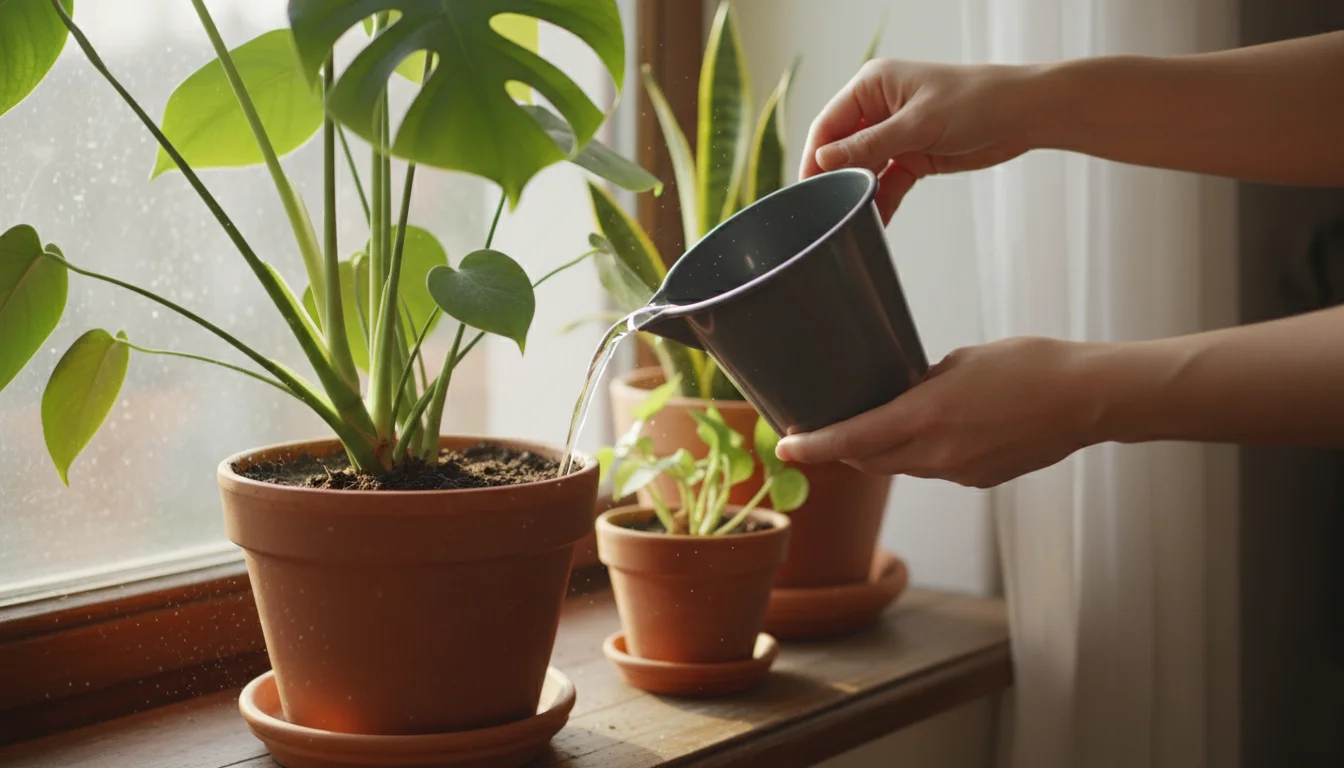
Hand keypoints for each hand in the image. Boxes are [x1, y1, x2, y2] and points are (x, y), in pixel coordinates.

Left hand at [776, 337, 1104, 487]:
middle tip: (822, 428)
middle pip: (869, 461)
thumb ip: (922, 383)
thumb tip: (901, 393)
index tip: (786, 447)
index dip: (814, 446)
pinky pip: (935, 470)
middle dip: (842, 448)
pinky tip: (938, 430)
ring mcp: (959, 474)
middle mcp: (938, 455)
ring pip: (902, 467)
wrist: (1089, 400)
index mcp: (927, 417)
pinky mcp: (980, 481)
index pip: (853, 440)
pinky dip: (923, 454)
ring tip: (879, 422)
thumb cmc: (1030, 366)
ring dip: (883, 451)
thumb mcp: (962, 361)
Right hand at [801, 59, 1043, 222]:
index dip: (815, 157)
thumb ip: (869, 145)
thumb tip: (824, 160)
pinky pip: (886, 183)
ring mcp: (896, 134)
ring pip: (863, 170)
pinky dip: (881, 201)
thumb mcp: (918, 124)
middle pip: (842, 149)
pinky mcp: (913, 156)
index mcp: (872, 85)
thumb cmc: (978, 101)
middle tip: (828, 210)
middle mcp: (878, 107)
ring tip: (852, 219)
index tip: (807, 188)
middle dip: (837, 178)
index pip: (828, 124)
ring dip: (859, 193)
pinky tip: (875, 221)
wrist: (1025, 114)